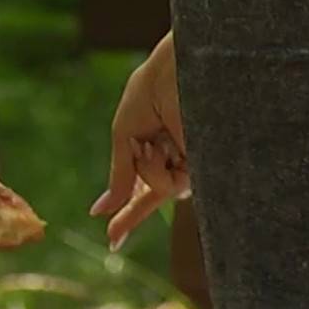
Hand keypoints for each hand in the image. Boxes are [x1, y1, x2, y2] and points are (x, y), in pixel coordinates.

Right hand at [89, 30, 189, 250]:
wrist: (180, 68)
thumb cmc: (151, 89)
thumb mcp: (125, 133)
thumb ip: (120, 173)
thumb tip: (102, 209)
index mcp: (156, 147)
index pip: (142, 188)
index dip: (128, 213)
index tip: (112, 239)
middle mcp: (175, 158)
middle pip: (153, 194)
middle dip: (133, 213)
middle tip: (113, 236)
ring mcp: (191, 162)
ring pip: (161, 191)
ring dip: (147, 171)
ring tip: (154, 142)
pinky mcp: (205, 166)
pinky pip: (172, 187)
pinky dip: (158, 171)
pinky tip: (163, 145)